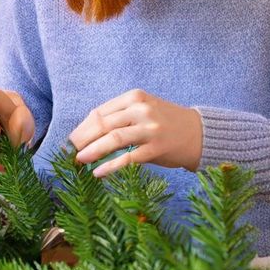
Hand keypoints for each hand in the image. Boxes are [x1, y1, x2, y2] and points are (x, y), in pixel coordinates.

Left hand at [69, 89, 202, 175]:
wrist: (199, 133)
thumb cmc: (166, 122)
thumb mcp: (144, 109)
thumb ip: (119, 116)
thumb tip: (86, 132)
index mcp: (135, 97)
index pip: (100, 112)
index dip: (82, 127)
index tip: (72, 140)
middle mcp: (142, 109)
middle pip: (103, 124)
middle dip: (82, 139)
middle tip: (70, 152)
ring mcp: (150, 129)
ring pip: (113, 139)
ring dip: (92, 151)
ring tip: (79, 161)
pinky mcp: (156, 148)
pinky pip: (128, 158)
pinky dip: (110, 166)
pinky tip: (98, 173)